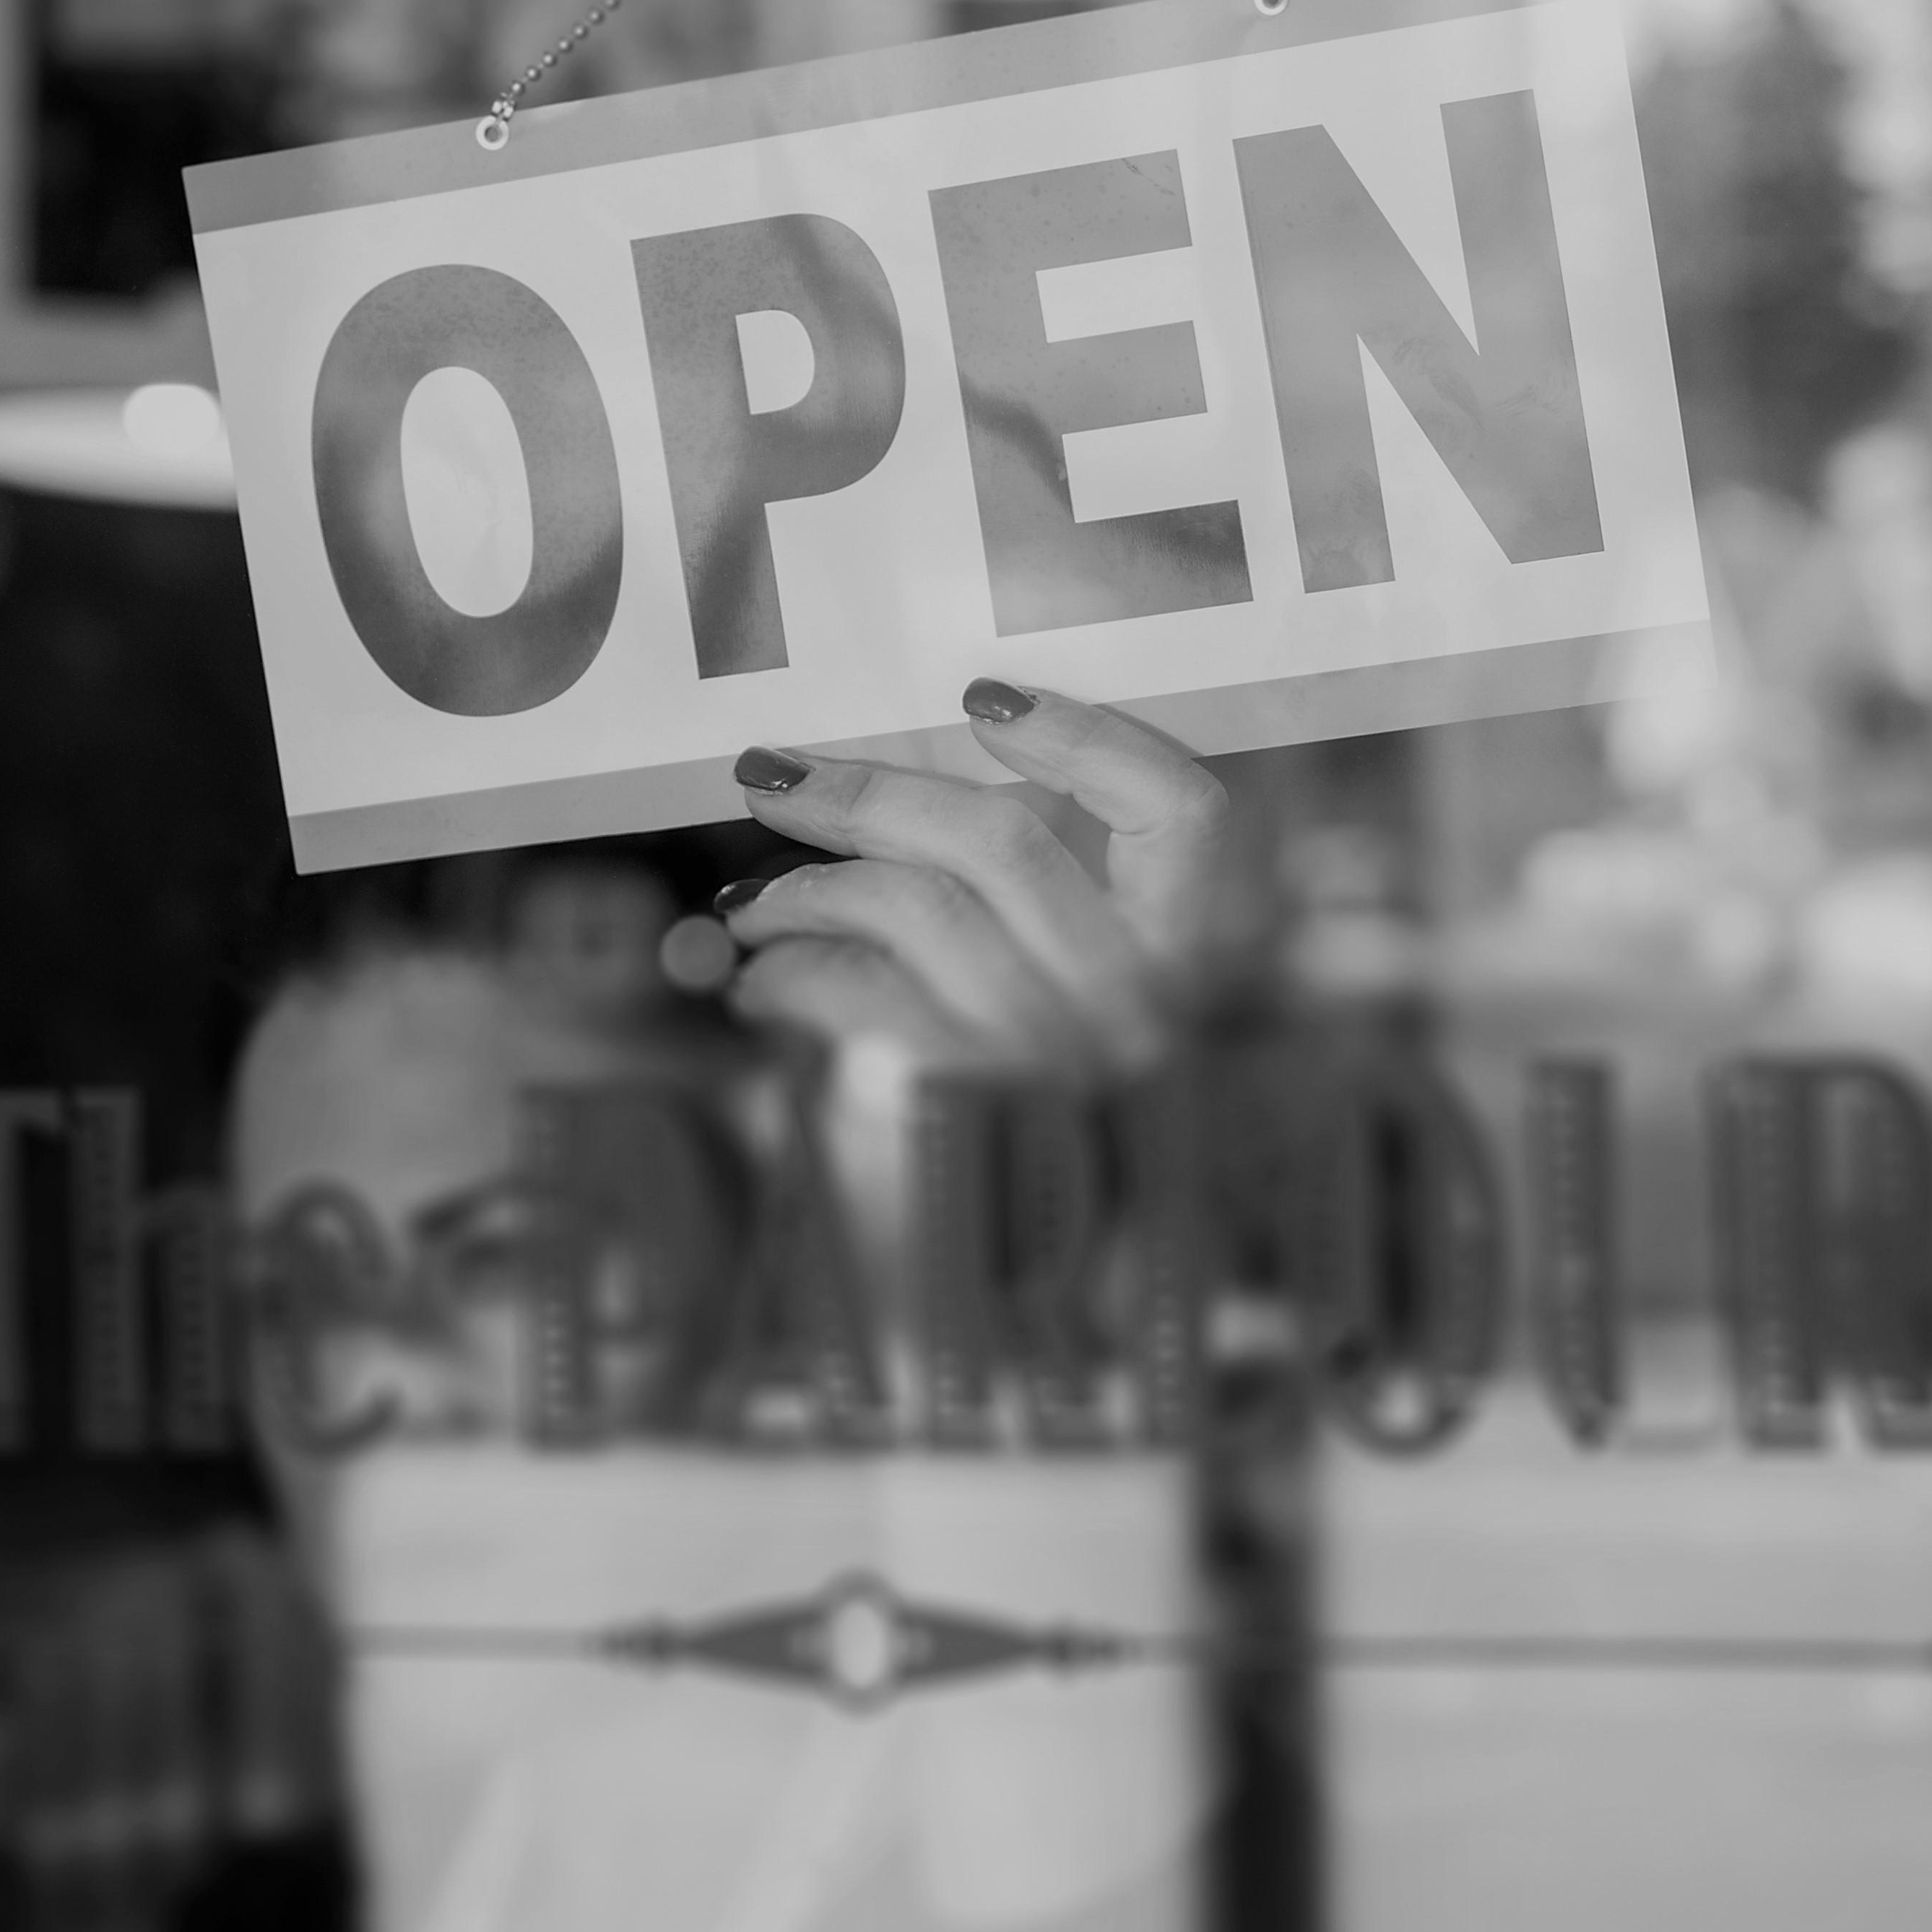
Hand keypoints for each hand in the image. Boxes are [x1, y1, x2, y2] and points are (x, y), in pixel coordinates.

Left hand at [713, 681, 1229, 1079]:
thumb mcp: (1065, 946)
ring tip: (746, 898)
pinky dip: (793, 972)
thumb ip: (1019, 856)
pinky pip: (862, 1000)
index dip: (1089, 737)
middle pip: (1003, 844)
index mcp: (1185, 937)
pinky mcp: (972, 1100)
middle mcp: (1132, 997)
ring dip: (809, 889)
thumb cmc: (1037, 1050)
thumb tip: (908, 762)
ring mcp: (1053, 1053)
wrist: (1031, 1240)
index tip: (984, 691)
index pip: (1184, 809)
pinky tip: (758, 974)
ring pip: (918, 911)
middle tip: (771, 774)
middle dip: (870, 793)